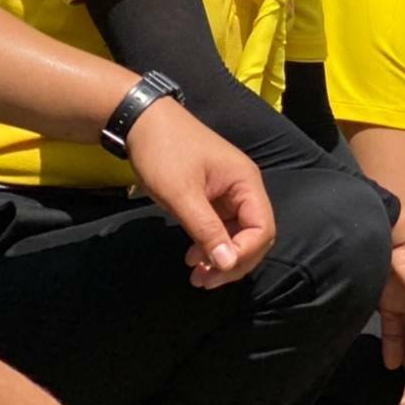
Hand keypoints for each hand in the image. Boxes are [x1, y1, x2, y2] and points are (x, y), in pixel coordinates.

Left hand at [125, 97, 274, 289]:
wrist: (142, 122)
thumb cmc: (165, 153)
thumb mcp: (182, 194)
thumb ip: (206, 230)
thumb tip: (227, 263)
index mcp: (246, 183)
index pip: (263, 227)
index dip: (245, 253)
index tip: (217, 270)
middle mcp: (244, 188)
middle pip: (255, 235)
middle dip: (234, 261)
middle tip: (204, 281)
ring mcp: (229, 193)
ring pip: (238, 235)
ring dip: (221, 257)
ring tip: (196, 276)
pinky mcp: (213, 197)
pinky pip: (221, 228)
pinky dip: (210, 246)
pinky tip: (192, 257)